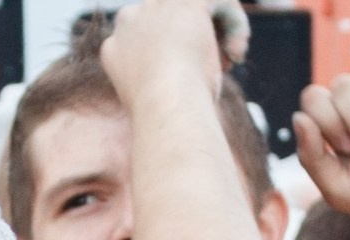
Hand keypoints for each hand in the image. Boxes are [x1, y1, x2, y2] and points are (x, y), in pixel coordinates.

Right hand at [98, 0, 224, 101]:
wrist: (167, 107)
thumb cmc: (164, 119)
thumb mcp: (154, 100)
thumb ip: (162, 79)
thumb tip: (190, 74)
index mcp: (113, 48)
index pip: (149, 38)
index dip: (174, 54)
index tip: (191, 77)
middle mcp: (129, 20)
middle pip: (171, 17)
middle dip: (196, 36)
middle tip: (217, 65)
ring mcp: (156, 6)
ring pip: (196, 7)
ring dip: (219, 31)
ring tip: (230, 60)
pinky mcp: (188, 0)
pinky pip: (220, 1)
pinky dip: (236, 24)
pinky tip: (236, 54)